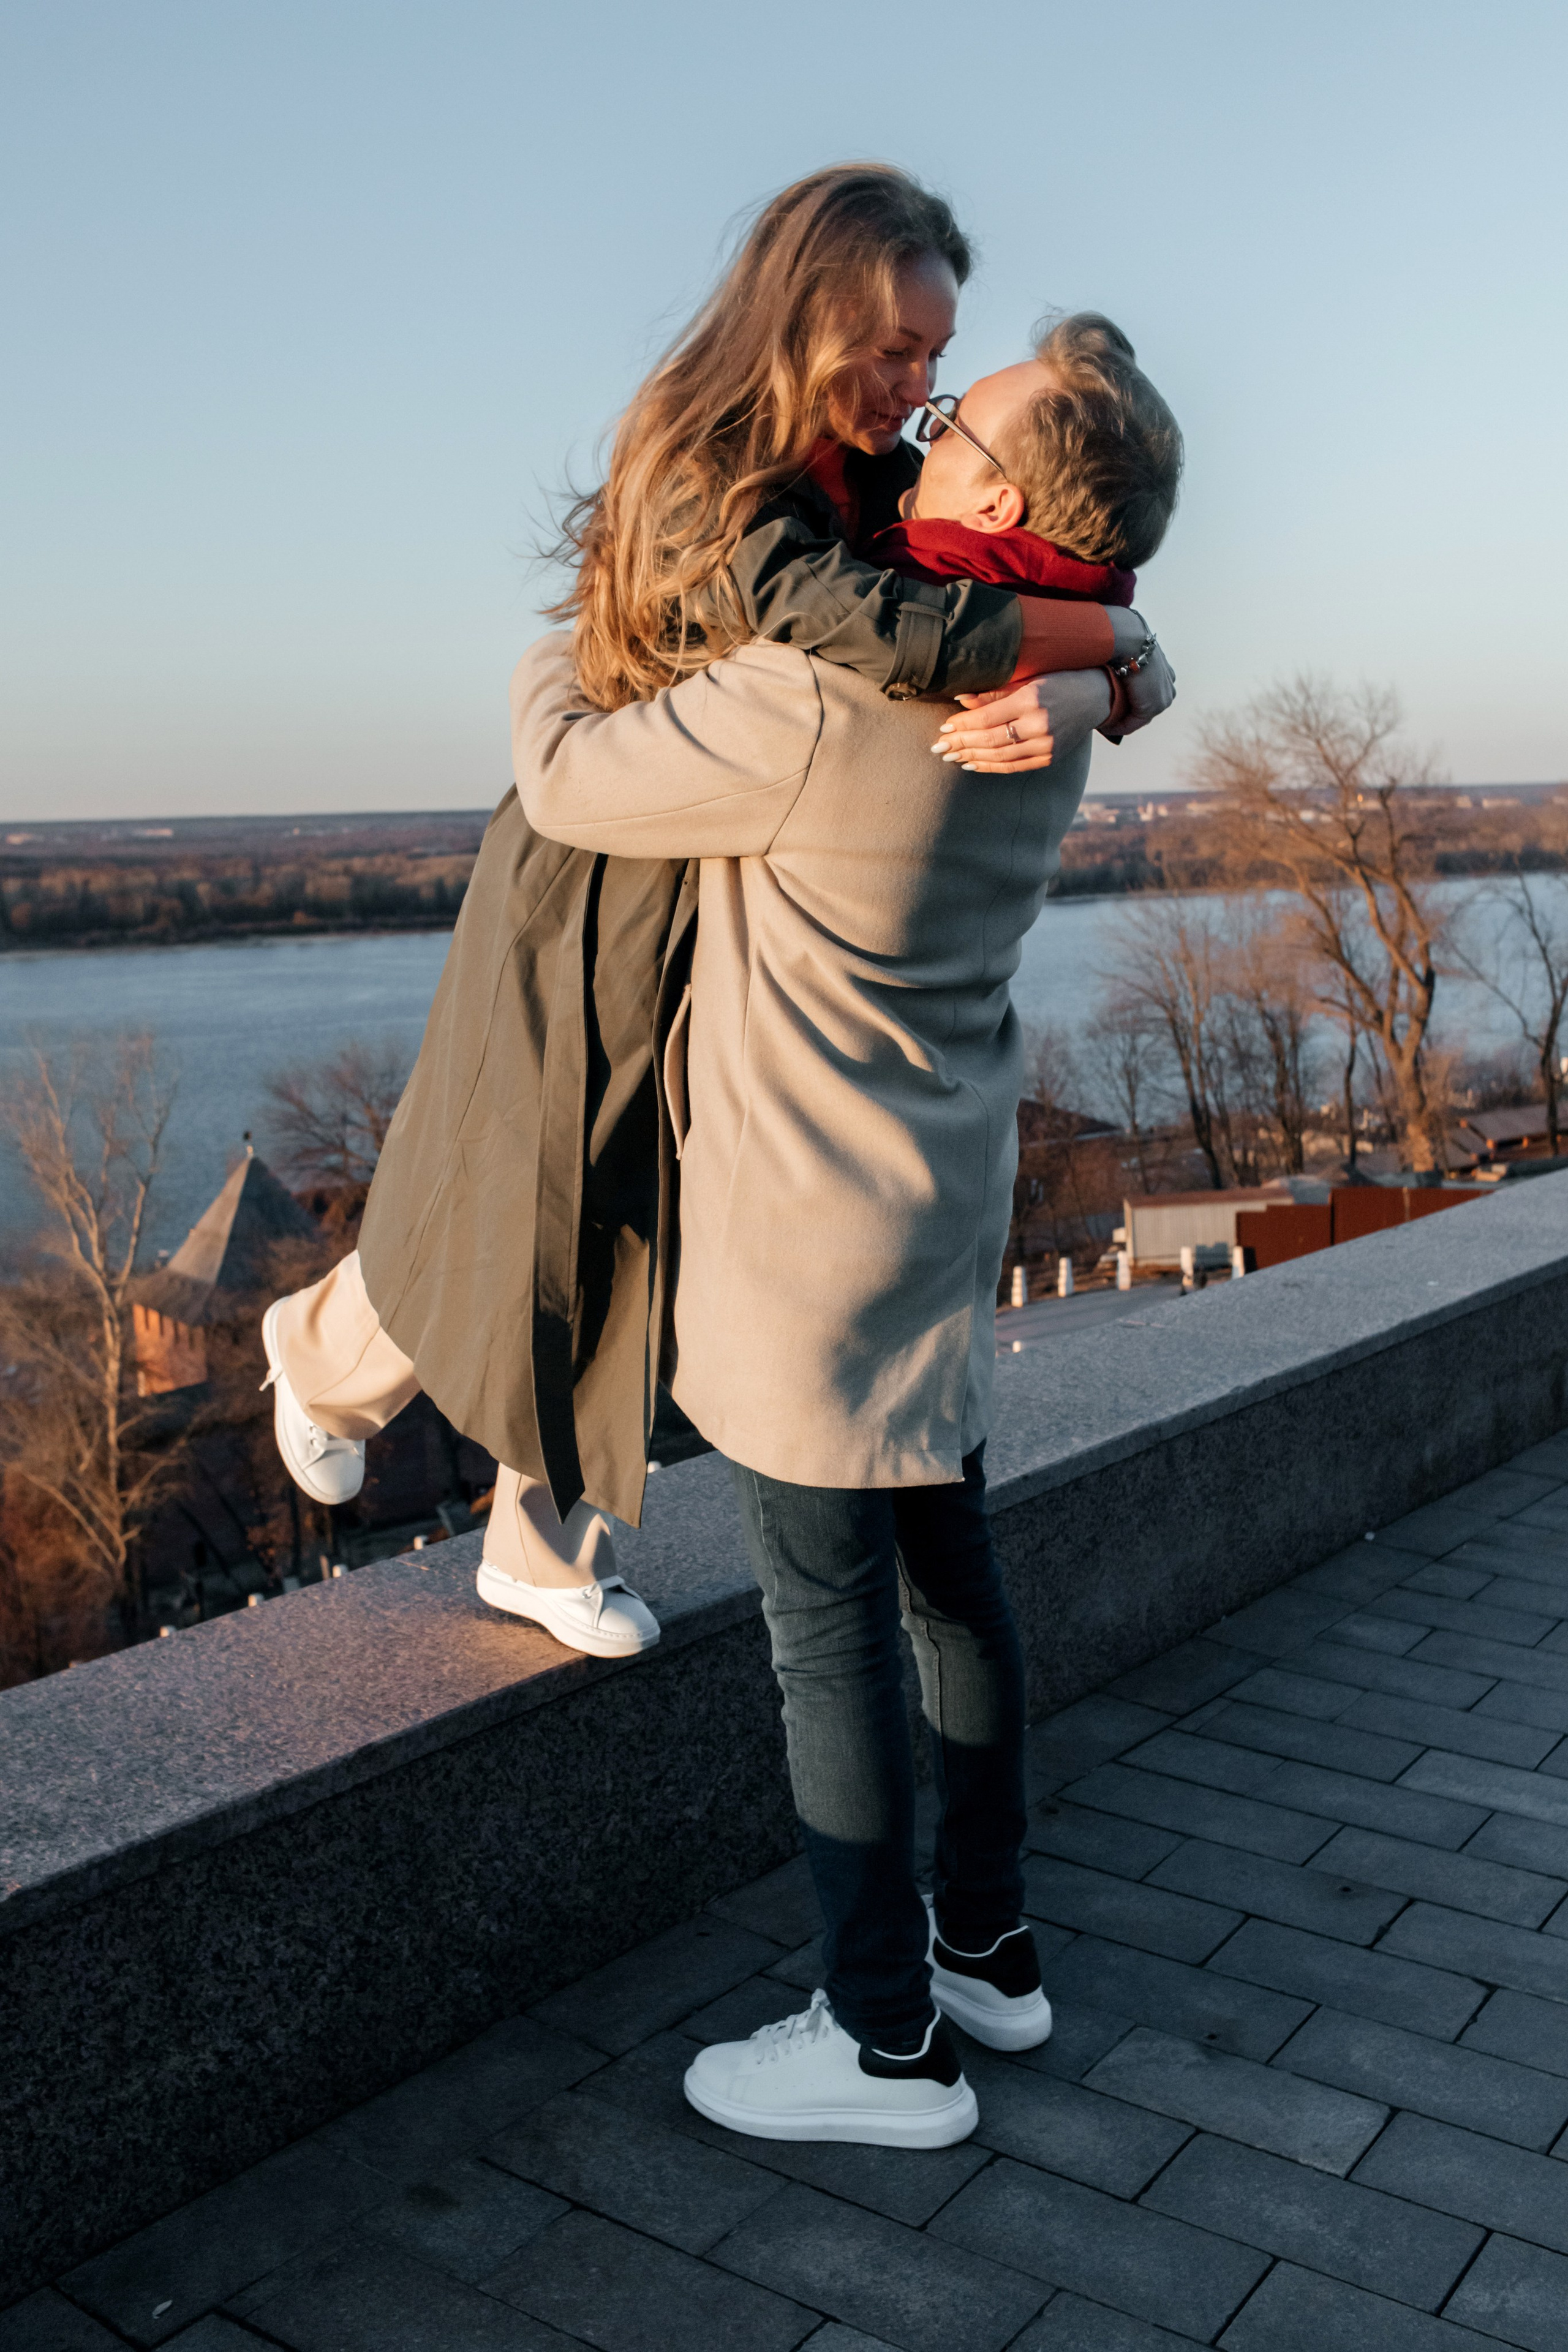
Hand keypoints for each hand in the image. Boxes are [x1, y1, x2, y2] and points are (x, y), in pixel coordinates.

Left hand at [932, 668, 1112, 772]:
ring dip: (971, 757)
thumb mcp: (1028, 678)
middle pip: (990, 740)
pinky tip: (973, 764)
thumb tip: (961, 701)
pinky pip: (1014, 767)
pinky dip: (991, 767)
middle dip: (961, 744)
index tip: (944, 728)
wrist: (1095, 696)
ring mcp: (1047, 745)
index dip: (963, 724)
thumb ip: (995, 692)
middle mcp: (1040, 725)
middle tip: (939, 747)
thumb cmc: (1058, 679)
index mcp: (1031, 699)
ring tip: (951, 756)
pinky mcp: (1050, 758)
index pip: (987, 718)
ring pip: (1000, 757)